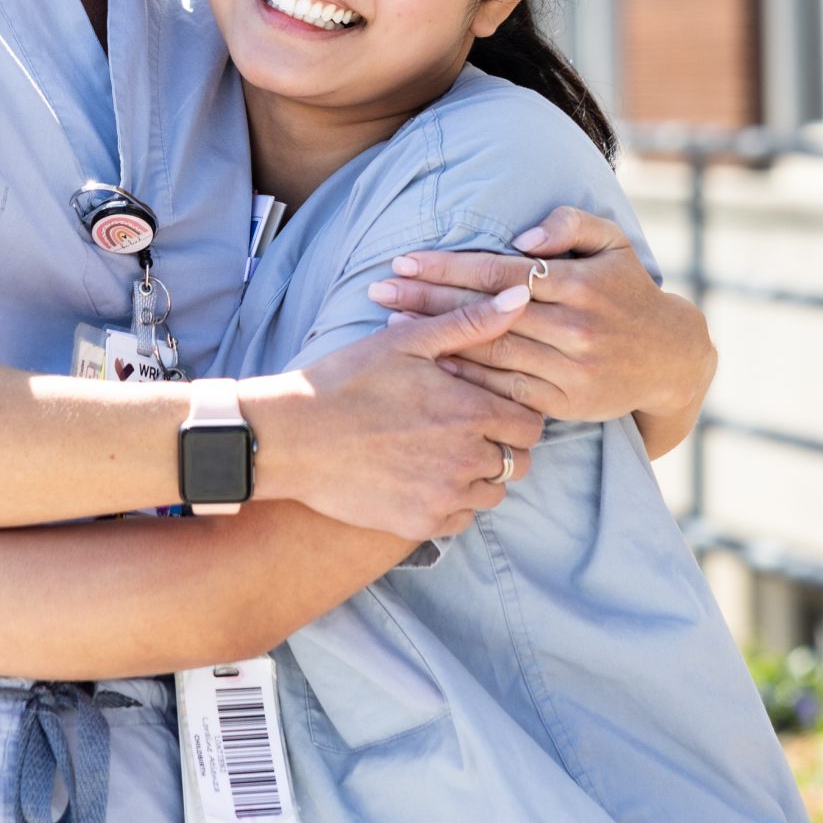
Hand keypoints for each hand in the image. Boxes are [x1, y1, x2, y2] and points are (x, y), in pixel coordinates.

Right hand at [250, 322, 541, 538]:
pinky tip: (426, 479)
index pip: (530, 423)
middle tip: (467, 429)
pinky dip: (454, 503)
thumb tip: (523, 298)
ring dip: (480, 475)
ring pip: (493, 493)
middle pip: (519, 462)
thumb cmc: (347, 381)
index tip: (487, 405)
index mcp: (471, 411)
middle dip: (502, 445)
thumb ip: (471, 322)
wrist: (292, 437)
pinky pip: (462, 520)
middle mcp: (466, 459)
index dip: (514, 412)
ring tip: (444, 453)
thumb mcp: (408, 341)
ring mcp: (445, 496)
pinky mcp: (421, 524)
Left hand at [367, 207, 715, 431]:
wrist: (669, 357)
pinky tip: (432, 364)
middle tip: (378, 288)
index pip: (499, 272)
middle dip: (427, 298)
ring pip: (491, 350)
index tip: (405, 259)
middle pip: (485, 311)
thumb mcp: (613, 243)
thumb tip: (524, 238)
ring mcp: (569, 369)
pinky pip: (506, 388)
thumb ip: (571, 225)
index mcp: (580, 285)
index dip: (448, 266)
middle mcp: (574, 328)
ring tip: (392, 321)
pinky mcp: (564, 403)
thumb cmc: (629, 290)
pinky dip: (467, 376)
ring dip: (437, 337)